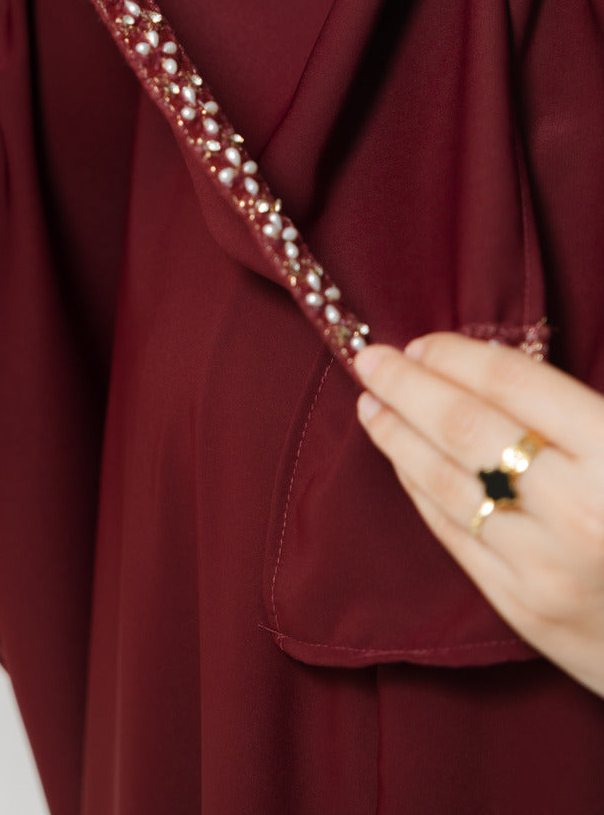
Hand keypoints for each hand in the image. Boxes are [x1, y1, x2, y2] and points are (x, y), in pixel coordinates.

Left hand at [354, 332, 603, 697]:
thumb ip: (583, 411)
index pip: (513, 383)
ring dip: (399, 438)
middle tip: (370, 358)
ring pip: (448, 483)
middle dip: (408, 386)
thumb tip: (502, 371)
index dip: (458, 356)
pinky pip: (457, 537)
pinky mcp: (527, 611)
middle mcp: (576, 507)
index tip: (422, 341)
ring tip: (371, 404)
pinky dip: (422, 492)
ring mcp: (545, 564)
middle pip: (465, 428)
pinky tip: (402, 463)